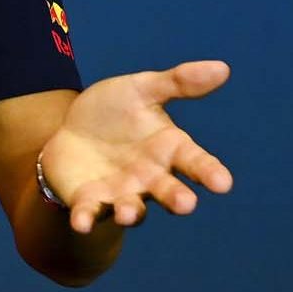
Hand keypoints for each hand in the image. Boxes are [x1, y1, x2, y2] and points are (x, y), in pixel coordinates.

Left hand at [40, 60, 233, 233]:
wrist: (69, 129)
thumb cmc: (114, 112)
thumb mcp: (141, 89)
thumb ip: (177, 82)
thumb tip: (222, 68)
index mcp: (168, 149)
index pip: (196, 162)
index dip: (209, 172)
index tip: (223, 183)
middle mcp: (150, 177)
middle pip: (168, 192)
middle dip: (176, 199)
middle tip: (186, 204)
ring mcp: (120, 192)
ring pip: (132, 209)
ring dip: (130, 213)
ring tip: (128, 213)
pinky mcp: (89, 200)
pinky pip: (89, 212)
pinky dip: (86, 218)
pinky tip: (81, 223)